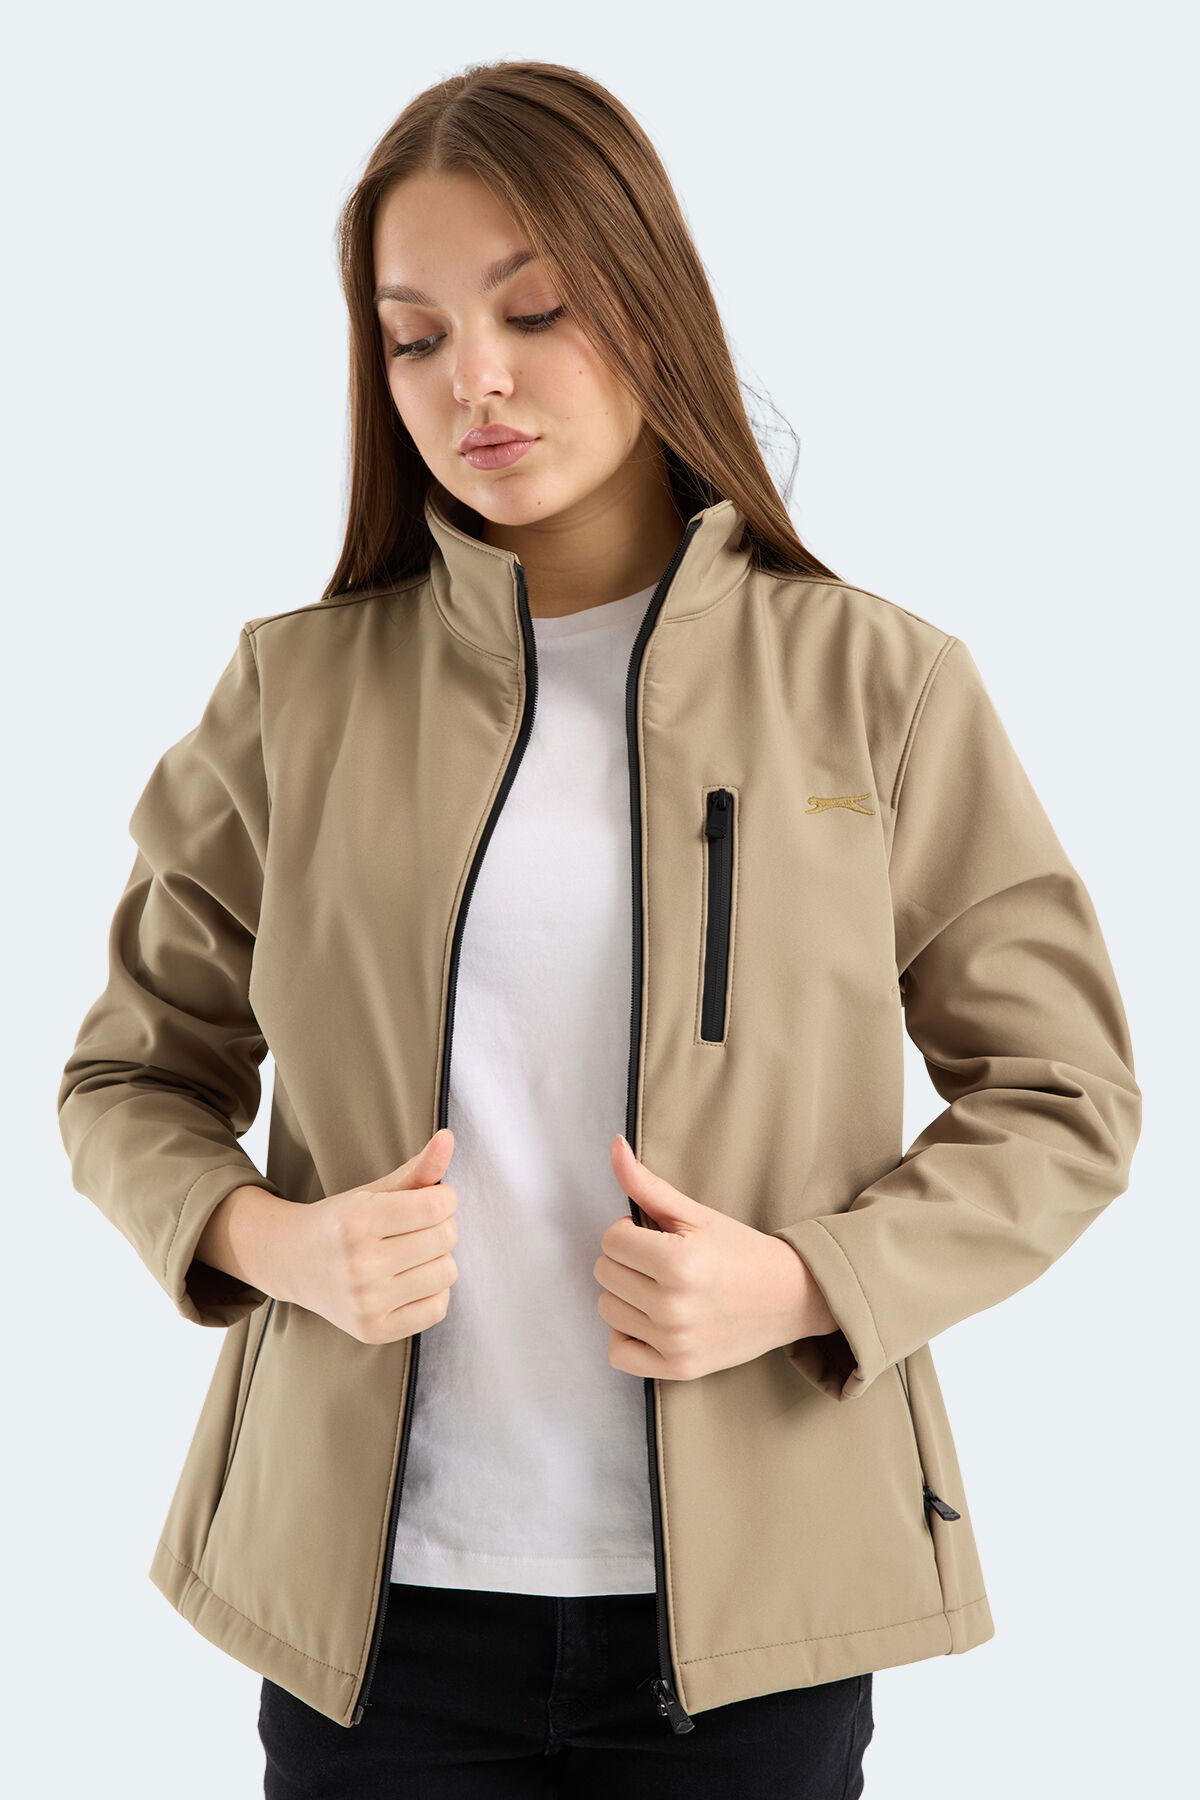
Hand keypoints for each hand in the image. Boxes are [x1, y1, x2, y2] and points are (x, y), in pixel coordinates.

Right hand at [283, 1128, 459, 1343]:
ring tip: (413, 1253)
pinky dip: (434, 1292)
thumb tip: (450, 1138)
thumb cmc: (341, 1222)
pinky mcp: (373, 1330)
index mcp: (357, 1221)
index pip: (436, 1205)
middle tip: (418, 1227)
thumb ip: (418, 1168)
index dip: (445, 1198)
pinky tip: (410, 1280)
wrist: (293, 1263)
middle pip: (445, 1238)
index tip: (430, 1200)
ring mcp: (366, 1302)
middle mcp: (359, 1264)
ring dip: (439, 1259)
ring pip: (447, 1272)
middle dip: (441, 1226)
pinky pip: (438, 1308)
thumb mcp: (373, 1191)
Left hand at [593, 1136, 838, 1379]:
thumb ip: (647, 1184)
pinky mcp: (678, 1368)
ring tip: (660, 1289)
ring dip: (626, 1296)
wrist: (791, 1296)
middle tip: (660, 1262)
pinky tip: (649, 1321)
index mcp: (677, 1263)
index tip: (657, 1236)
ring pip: (607, 1310)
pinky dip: (626, 1337)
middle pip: (604, 1274)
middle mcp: (673, 1306)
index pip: (611, 1240)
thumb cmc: (740, 1251)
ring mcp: (675, 1342)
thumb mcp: (697, 1214)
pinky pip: (619, 1354)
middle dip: (627, 1261)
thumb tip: (613, 1146)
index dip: (630, 1231)